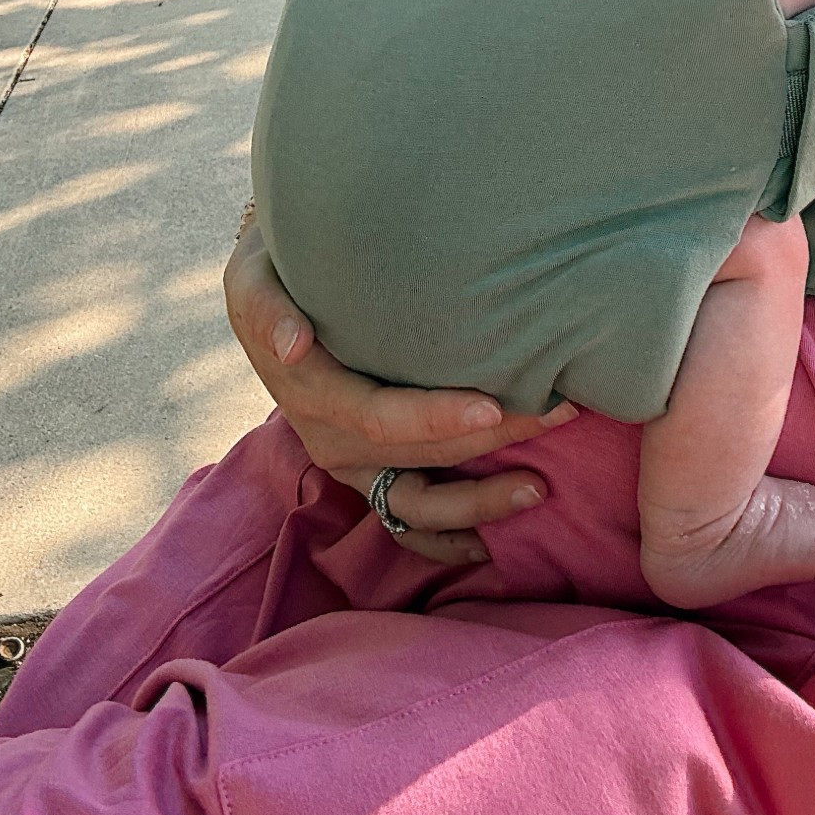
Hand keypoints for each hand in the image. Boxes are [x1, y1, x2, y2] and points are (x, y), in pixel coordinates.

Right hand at [223, 224, 575, 563]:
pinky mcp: (369, 475)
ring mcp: (352, 464)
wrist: (271, 294)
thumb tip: (294, 346)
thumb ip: (268, 308)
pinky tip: (498, 542)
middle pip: (419, 454)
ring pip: (419, 503)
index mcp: (309, 392)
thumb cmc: (276, 271)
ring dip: (481, 502)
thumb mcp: (253, 276)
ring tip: (540, 488)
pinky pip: (409, 522)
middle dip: (492, 440)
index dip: (436, 417)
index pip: (377, 415)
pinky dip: (451, 539)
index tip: (492, 407)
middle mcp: (330, 439)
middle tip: (560, 413)